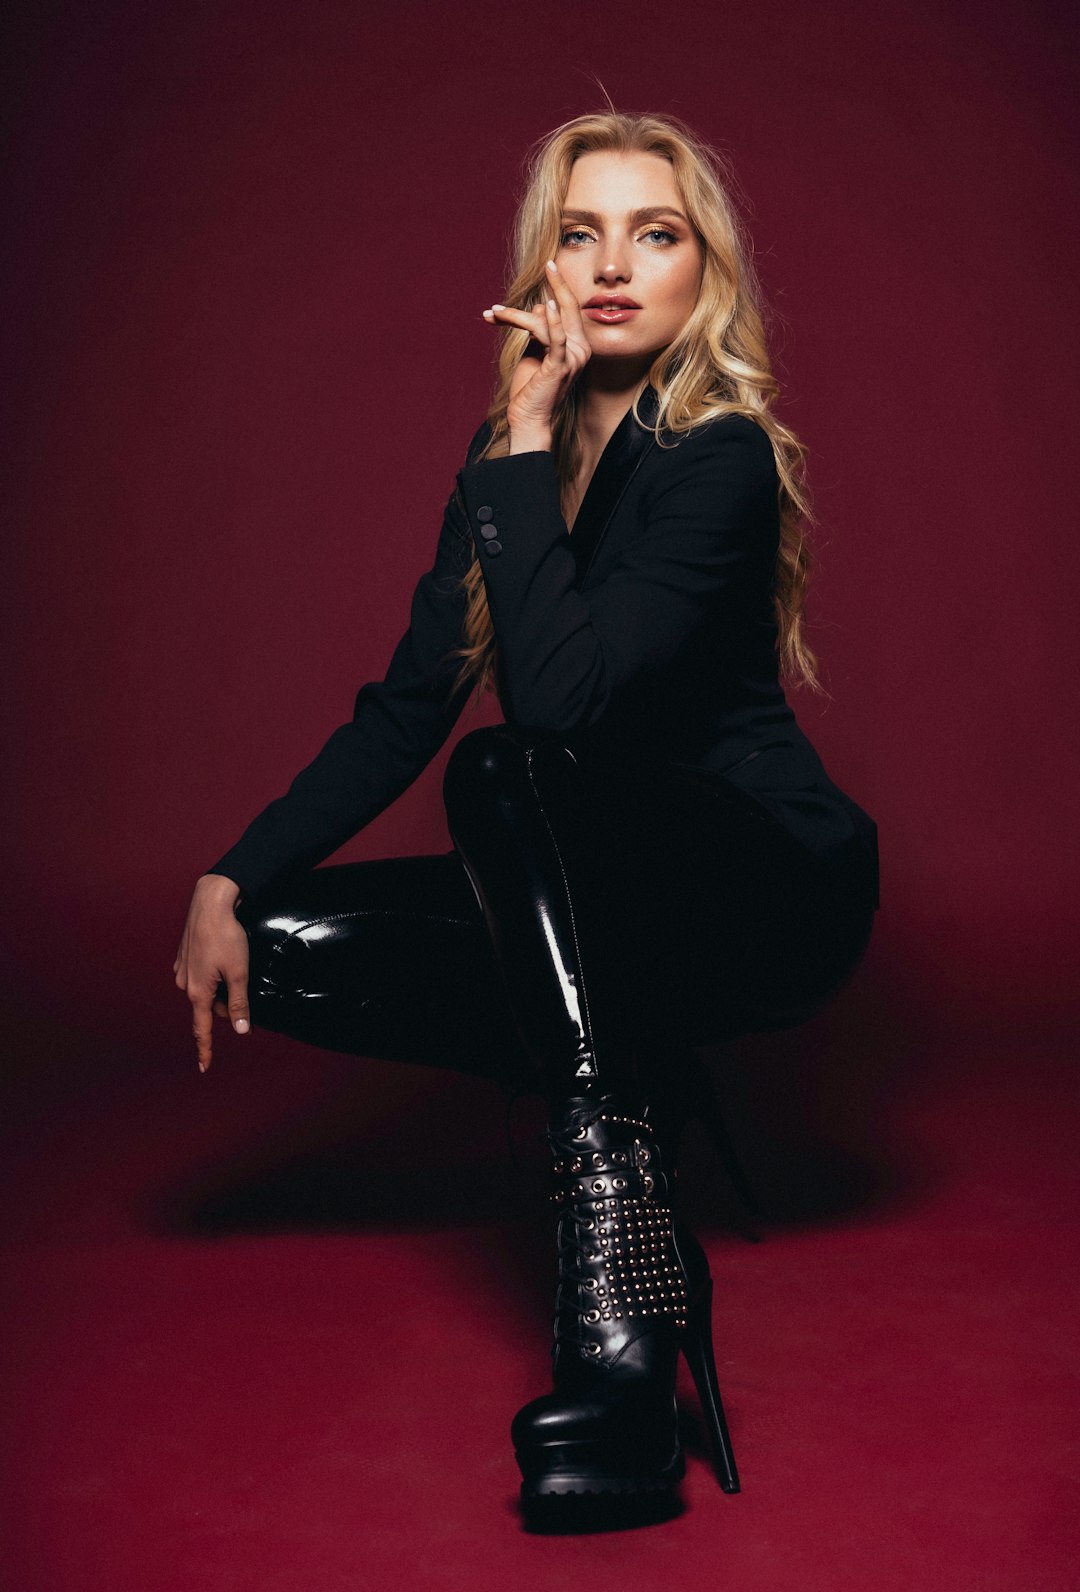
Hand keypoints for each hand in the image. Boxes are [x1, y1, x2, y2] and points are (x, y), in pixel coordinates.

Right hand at [173, 873, 249, 1071]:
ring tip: (235, 966)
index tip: (204, 1066)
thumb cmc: (225, 936)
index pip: (202, 1029)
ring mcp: (183, 969)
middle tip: (244, 986)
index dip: (206, 1049)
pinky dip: (213, 974)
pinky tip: (223, 958)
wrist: (210, 903)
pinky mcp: (185, 956)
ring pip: (206, 990)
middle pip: (209, 1007)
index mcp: (198, 992)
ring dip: (220, 987)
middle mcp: (186, 984)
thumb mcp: (239, 973)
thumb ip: (240, 1003)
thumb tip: (242, 1029)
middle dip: (227, 1004)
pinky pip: (200, 975)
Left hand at [483, 259, 590, 451]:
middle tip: (548, 262)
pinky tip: (543, 305)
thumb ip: (538, 329)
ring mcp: (573, 358)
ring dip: (516, 315)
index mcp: (577, 345)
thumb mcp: (533, 350)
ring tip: (494, 313)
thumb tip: (540, 305)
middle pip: (569, 307)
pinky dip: (550, 320)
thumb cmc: (530, 388)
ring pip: (548, 320)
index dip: (557, 288)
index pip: (569, 309)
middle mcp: (581, 349)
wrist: (528, 419)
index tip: (548, 267)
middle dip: (558, 283)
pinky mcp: (560, 366)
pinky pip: (556, 337)